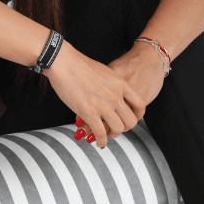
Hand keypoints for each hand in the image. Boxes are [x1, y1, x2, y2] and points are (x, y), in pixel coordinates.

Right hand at [47, 41, 166, 148]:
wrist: (64, 62)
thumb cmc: (80, 64)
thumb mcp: (105, 71)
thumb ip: (113, 84)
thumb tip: (113, 92)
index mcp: (121, 84)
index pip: (140, 104)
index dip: (137, 115)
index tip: (130, 118)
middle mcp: (115, 96)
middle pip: (130, 120)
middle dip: (125, 127)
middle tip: (116, 127)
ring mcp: (103, 105)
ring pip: (118, 129)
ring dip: (112, 134)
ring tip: (106, 134)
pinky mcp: (89, 113)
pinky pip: (100, 133)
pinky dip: (101, 140)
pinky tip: (98, 141)